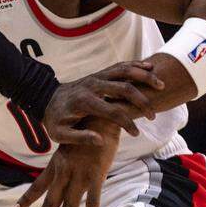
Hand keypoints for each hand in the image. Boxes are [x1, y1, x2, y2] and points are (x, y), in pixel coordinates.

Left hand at [13, 119, 119, 206]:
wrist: (102, 116)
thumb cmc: (89, 130)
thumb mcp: (71, 146)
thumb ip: (66, 161)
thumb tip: (62, 171)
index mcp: (56, 165)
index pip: (37, 186)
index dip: (26, 200)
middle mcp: (63, 172)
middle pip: (49, 203)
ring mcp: (79, 175)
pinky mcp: (96, 176)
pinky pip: (92, 201)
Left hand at [43, 60, 162, 145]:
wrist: (44, 98)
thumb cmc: (54, 119)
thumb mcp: (60, 134)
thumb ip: (79, 138)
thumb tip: (101, 141)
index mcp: (84, 101)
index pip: (112, 111)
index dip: (126, 122)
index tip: (136, 133)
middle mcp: (92, 85)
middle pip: (123, 88)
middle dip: (141, 101)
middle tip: (153, 115)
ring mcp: (96, 77)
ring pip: (124, 71)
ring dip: (144, 77)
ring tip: (161, 84)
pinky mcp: (99, 74)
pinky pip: (120, 66)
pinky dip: (135, 65)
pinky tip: (149, 68)